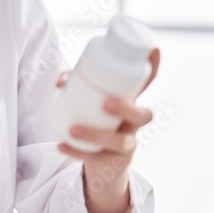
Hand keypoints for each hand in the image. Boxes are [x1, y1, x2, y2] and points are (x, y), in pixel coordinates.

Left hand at [55, 47, 160, 174]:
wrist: (102, 163)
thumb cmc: (98, 123)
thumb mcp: (93, 103)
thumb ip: (77, 88)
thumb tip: (60, 80)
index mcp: (131, 104)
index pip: (147, 85)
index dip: (153, 67)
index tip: (153, 48)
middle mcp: (135, 125)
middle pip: (143, 116)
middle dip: (126, 108)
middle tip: (105, 104)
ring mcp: (127, 145)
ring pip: (122, 143)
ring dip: (96, 135)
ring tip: (73, 130)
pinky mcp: (113, 163)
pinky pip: (96, 160)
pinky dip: (75, 152)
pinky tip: (61, 146)